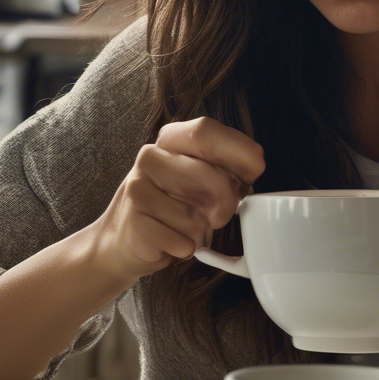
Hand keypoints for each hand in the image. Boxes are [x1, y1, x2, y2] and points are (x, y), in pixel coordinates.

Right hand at [89, 116, 264, 283]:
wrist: (124, 241)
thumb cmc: (171, 206)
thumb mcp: (196, 178)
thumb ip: (223, 166)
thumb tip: (254, 163)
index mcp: (169, 140)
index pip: (206, 131)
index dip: (238, 152)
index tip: (254, 171)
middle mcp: (149, 158)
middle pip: (210, 177)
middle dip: (226, 203)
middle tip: (219, 214)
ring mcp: (137, 190)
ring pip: (196, 216)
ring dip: (202, 230)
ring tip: (185, 226)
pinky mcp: (134, 226)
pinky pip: (182, 242)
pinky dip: (186, 248)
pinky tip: (170, 241)